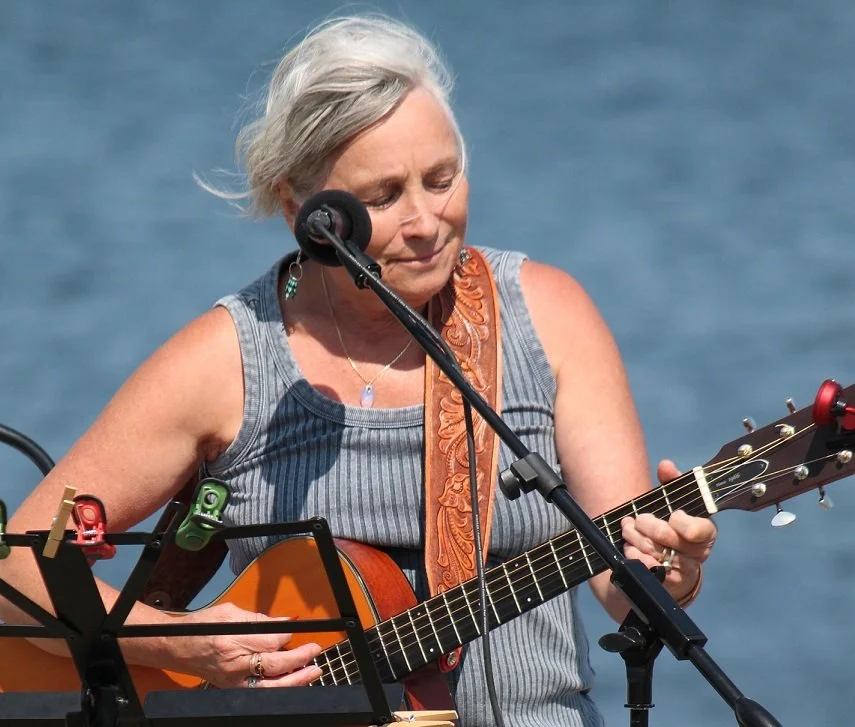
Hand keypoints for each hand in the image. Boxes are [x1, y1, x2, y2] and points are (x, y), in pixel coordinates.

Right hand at [171, 602, 322, 687]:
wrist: (176, 647)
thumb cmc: (200, 627)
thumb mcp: (229, 613)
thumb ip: (260, 619)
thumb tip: (285, 622)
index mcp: (230, 639)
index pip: (269, 640)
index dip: (287, 634)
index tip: (298, 628)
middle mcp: (232, 664)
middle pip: (274, 665)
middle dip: (299, 659)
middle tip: (315, 650)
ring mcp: (233, 681)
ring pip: (271, 687)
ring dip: (296, 680)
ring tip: (313, 671)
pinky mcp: (233, 689)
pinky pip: (262, 692)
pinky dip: (280, 687)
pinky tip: (294, 680)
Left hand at [620, 459, 716, 602]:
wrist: (668, 562)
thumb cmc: (672, 526)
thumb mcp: (674, 502)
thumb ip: (671, 482)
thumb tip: (666, 465)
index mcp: (706, 532)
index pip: (697, 529)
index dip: (679, 521)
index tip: (672, 514)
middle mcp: (698, 554)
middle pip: (666, 537)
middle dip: (645, 523)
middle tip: (637, 519)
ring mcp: (683, 570)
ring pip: (653, 552)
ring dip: (634, 538)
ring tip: (628, 530)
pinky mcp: (666, 583)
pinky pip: (646, 569)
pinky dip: (634, 556)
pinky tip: (629, 548)